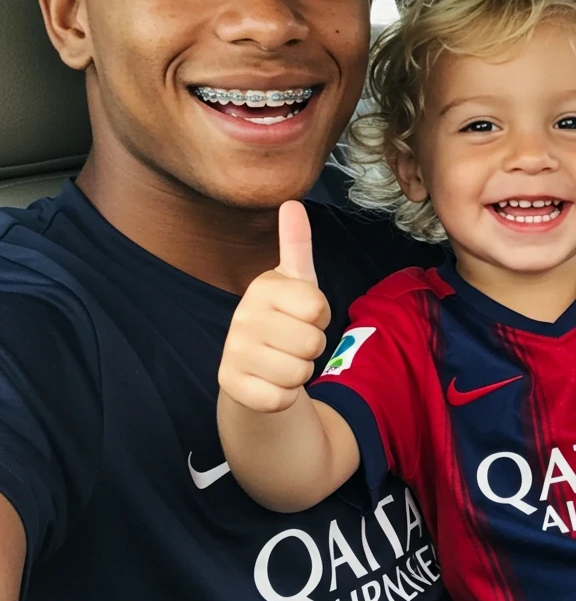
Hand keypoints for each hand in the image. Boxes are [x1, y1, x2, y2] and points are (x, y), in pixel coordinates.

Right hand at [218, 202, 330, 411]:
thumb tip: (291, 203)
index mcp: (262, 287)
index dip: (320, 317)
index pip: (319, 308)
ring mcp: (233, 352)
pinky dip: (284, 395)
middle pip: (312, 342)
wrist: (253, 368)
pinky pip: (281, 397)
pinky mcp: (231, 385)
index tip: (303, 315)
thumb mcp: (295, 283)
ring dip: (300, 372)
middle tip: (292, 341)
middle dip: (312, 347)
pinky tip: (270, 382)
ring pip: (299, 372)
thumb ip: (296, 245)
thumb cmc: (283, 320)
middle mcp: (242, 317)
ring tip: (282, 360)